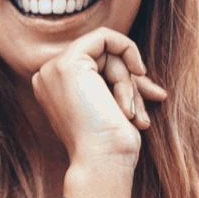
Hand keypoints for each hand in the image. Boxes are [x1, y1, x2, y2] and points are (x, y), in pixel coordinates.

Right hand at [30, 27, 166, 161]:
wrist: (103, 160)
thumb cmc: (111, 143)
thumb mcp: (113, 106)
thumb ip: (115, 83)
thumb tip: (138, 69)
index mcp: (52, 89)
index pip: (95, 68)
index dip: (126, 79)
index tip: (152, 96)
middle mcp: (47, 78)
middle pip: (101, 58)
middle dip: (129, 80)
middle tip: (147, 104)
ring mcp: (53, 69)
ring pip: (107, 52)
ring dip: (128, 81)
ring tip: (134, 112)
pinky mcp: (68, 63)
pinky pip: (104, 37)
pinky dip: (127, 50)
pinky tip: (139, 72)